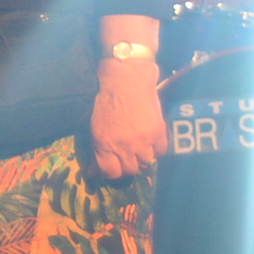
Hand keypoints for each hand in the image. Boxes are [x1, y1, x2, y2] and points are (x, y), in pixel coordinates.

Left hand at [90, 59, 164, 179]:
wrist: (126, 80)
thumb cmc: (107, 102)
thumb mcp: (95, 127)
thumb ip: (97, 151)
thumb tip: (94, 174)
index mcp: (104, 144)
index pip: (111, 173)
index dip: (113, 171)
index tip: (115, 166)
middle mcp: (123, 146)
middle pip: (130, 170)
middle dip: (128, 164)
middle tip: (128, 154)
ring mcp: (142, 140)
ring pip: (146, 162)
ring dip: (142, 156)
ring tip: (139, 144)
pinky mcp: (158, 132)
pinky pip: (160, 152)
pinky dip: (156, 148)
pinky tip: (150, 139)